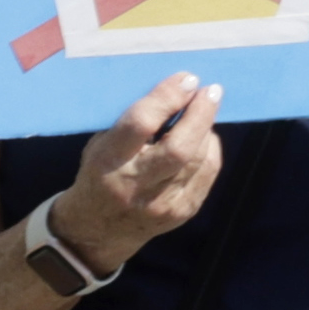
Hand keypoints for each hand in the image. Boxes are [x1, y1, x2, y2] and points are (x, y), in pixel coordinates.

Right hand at [53, 76, 228, 273]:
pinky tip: (205, 135)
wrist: (97, 229)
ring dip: (207, 129)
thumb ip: (131, 124)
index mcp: (108, 163)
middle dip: (200, 114)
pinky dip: (210, 149)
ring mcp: (162, 203)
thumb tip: (174, 90)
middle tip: (211, 90)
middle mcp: (136, 185)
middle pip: (179, 148)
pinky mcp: (182, 212)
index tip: (187, 79)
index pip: (140, 126)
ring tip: (206, 107)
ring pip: (199, 160)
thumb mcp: (100, 146)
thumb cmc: (100, 173)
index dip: (166, 99)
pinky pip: (207, 174)